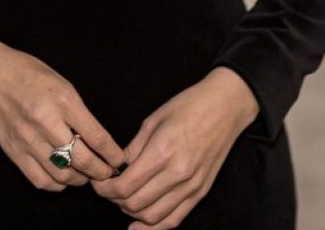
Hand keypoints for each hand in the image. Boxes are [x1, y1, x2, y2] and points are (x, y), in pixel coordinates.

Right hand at [0, 29, 125, 190]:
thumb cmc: (28, 73)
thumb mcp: (61, 83)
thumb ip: (79, 112)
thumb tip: (97, 140)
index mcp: (63, 100)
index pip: (96, 137)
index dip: (112, 154)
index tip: (120, 161)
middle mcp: (46, 121)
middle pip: (82, 160)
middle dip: (100, 172)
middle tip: (107, 173)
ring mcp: (27, 139)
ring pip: (62, 174)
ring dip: (79, 180)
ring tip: (85, 175)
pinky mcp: (13, 151)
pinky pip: (40, 180)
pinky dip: (56, 184)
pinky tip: (62, 176)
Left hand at [93, 67, 259, 228]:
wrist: (226, 107)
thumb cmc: (188, 106)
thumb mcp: (152, 121)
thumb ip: (132, 149)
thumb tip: (115, 170)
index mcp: (162, 152)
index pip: (125, 186)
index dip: (105, 189)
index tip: (99, 182)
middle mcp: (178, 174)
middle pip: (135, 205)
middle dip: (114, 200)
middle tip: (108, 189)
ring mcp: (191, 186)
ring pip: (153, 217)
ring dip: (132, 214)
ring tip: (124, 200)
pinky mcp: (201, 192)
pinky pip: (175, 220)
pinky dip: (154, 227)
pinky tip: (140, 224)